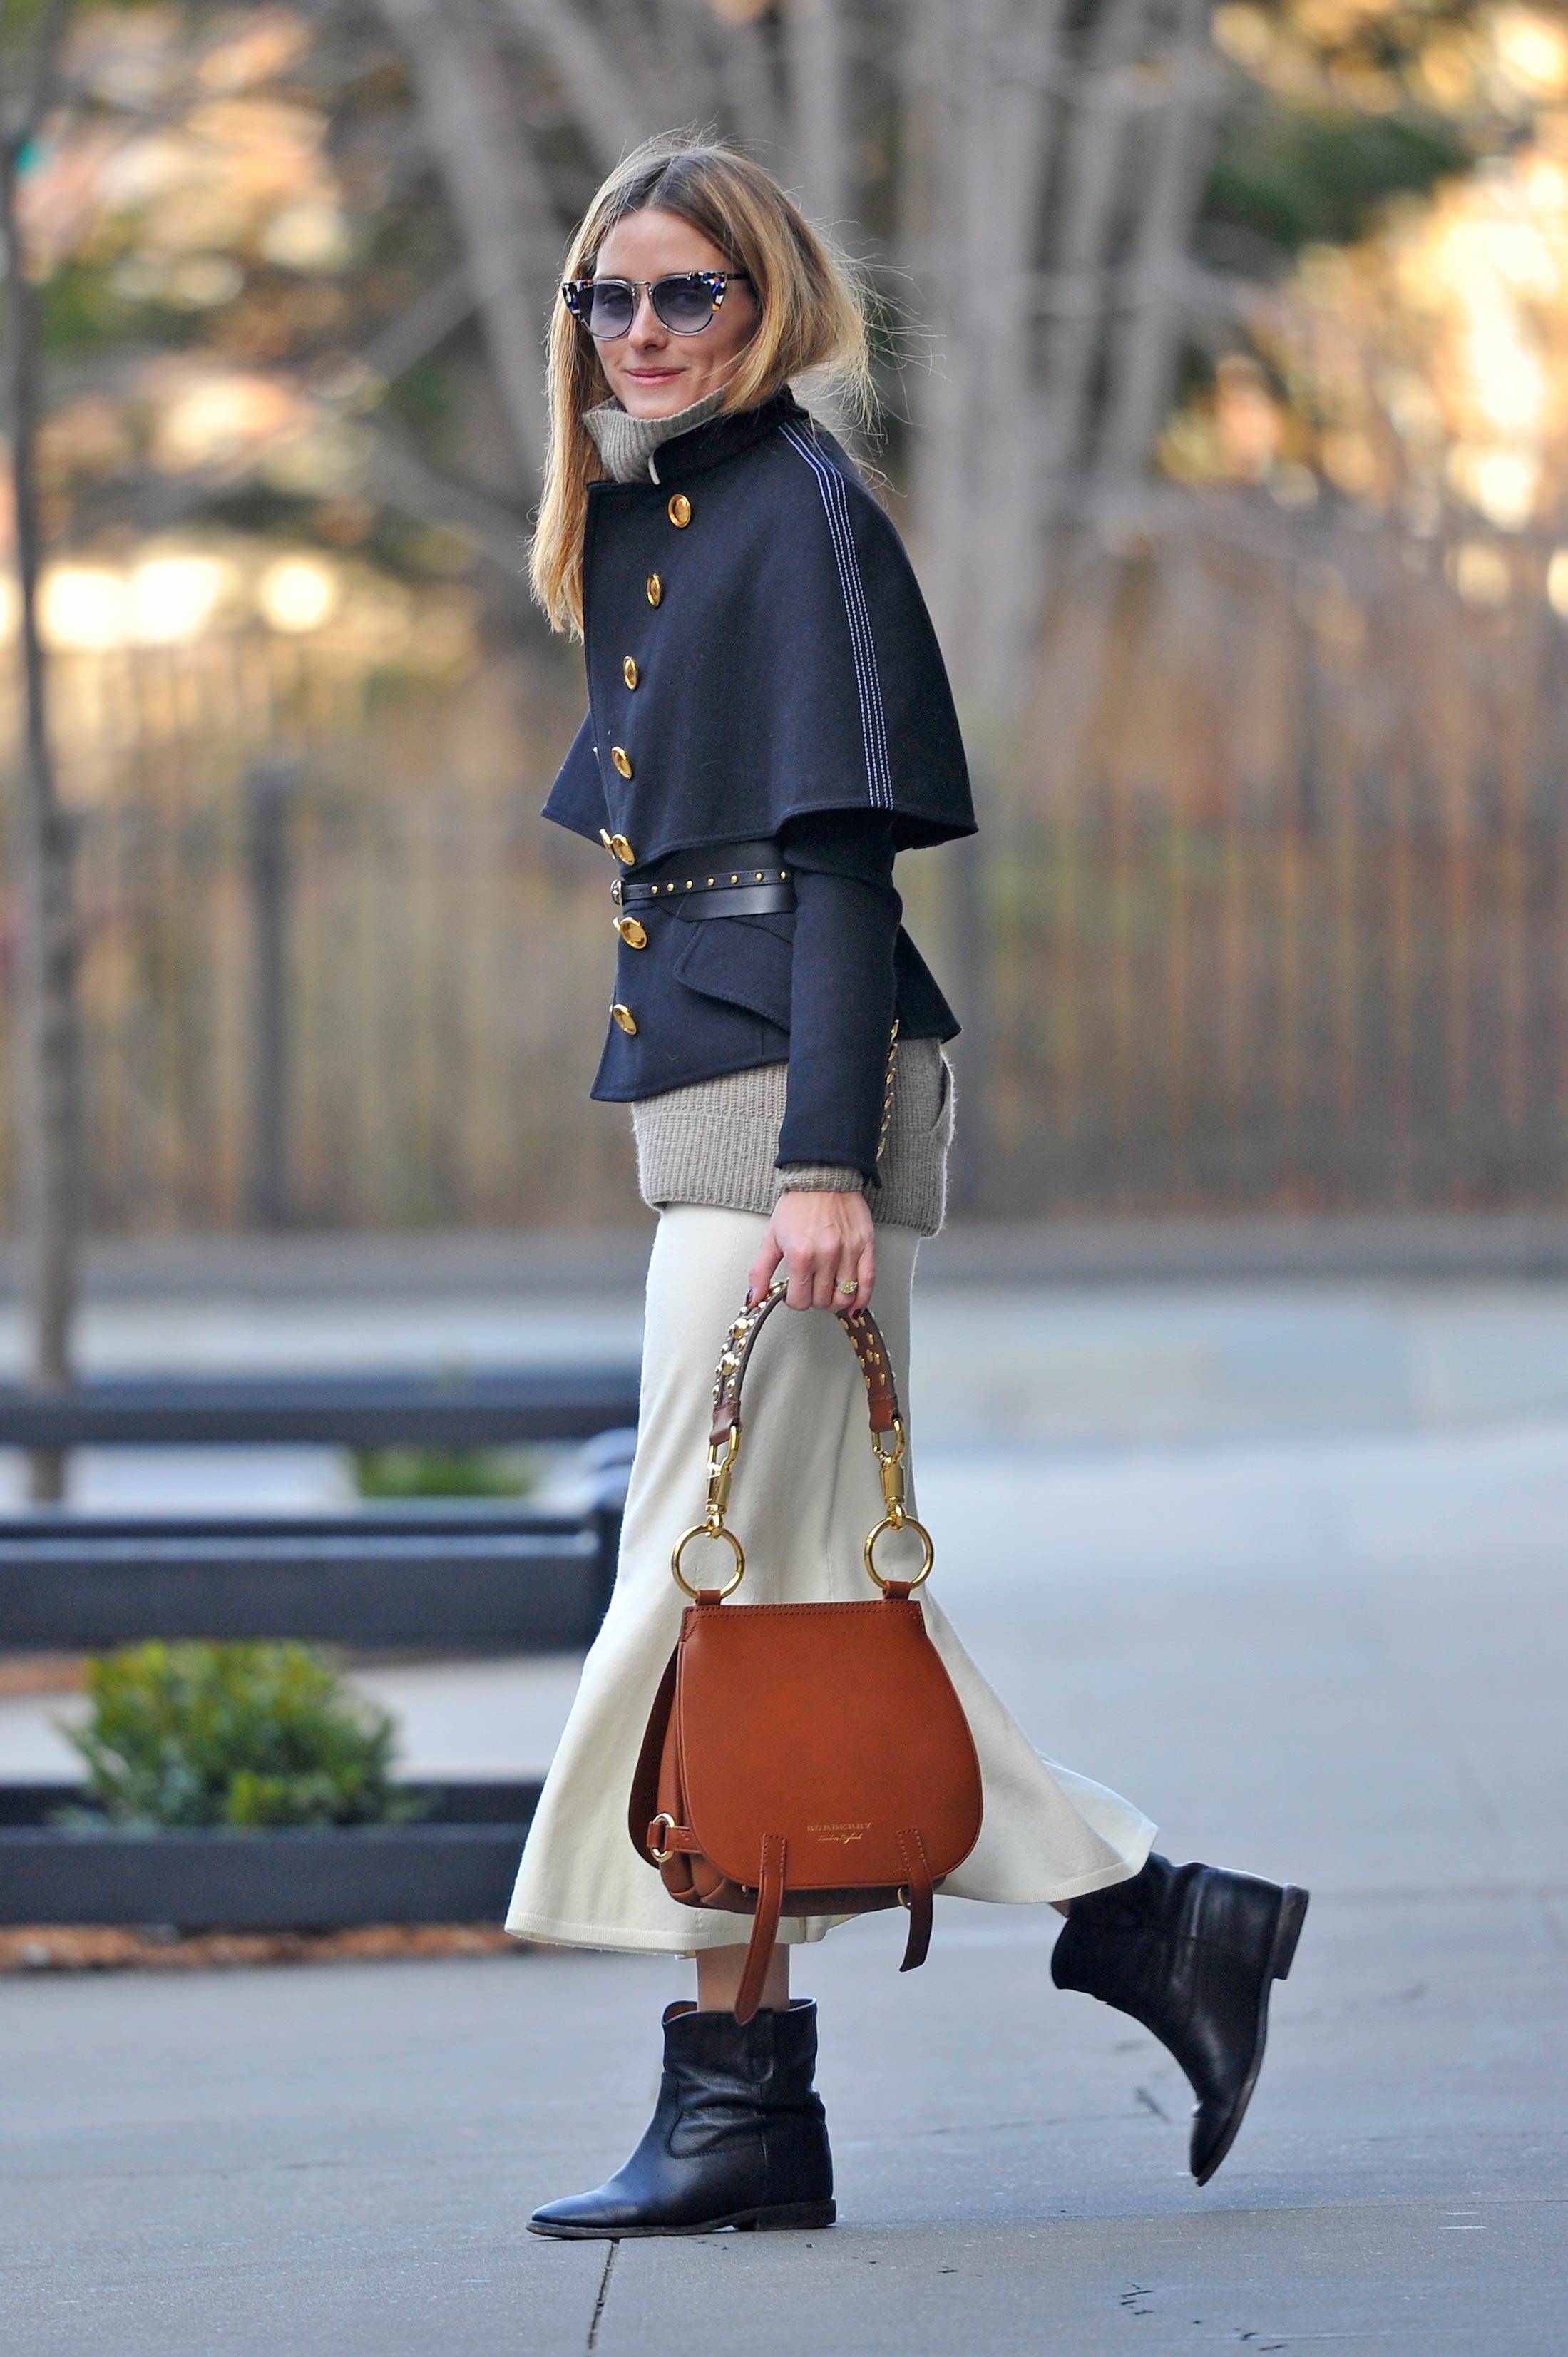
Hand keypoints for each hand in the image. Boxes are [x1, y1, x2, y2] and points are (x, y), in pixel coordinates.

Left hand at [747, 1189, 874, 1313]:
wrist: (822, 1176)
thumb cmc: (798, 1204)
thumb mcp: (771, 1237)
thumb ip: (760, 1272)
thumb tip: (753, 1299)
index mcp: (800, 1255)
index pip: (800, 1301)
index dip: (794, 1301)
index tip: (794, 1292)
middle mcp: (826, 1255)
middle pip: (822, 1301)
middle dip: (814, 1300)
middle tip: (810, 1289)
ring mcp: (848, 1251)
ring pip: (845, 1297)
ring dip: (835, 1302)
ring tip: (828, 1292)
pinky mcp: (866, 1246)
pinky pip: (868, 1282)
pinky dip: (861, 1299)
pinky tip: (854, 1304)